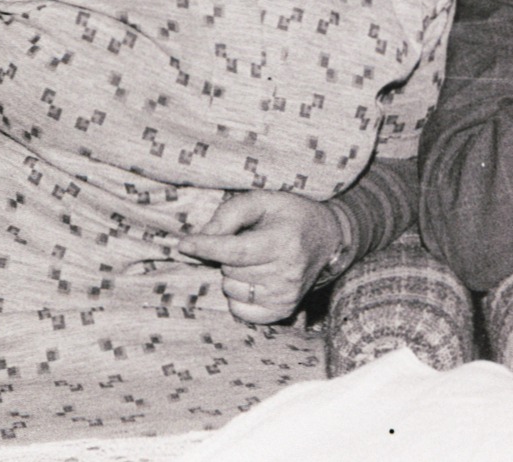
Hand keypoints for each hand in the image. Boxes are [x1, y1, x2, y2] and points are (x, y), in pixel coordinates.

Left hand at [177, 190, 345, 324]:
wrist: (328, 239)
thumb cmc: (290, 216)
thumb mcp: (263, 200)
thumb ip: (231, 212)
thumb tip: (203, 236)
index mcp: (284, 241)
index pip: (236, 251)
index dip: (207, 247)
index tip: (184, 244)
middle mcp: (287, 272)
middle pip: (230, 269)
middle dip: (227, 256)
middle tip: (249, 242)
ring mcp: (286, 295)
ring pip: (231, 290)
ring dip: (233, 275)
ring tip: (255, 260)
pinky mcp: (283, 311)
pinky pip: (239, 309)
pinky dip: (238, 294)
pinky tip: (254, 279)